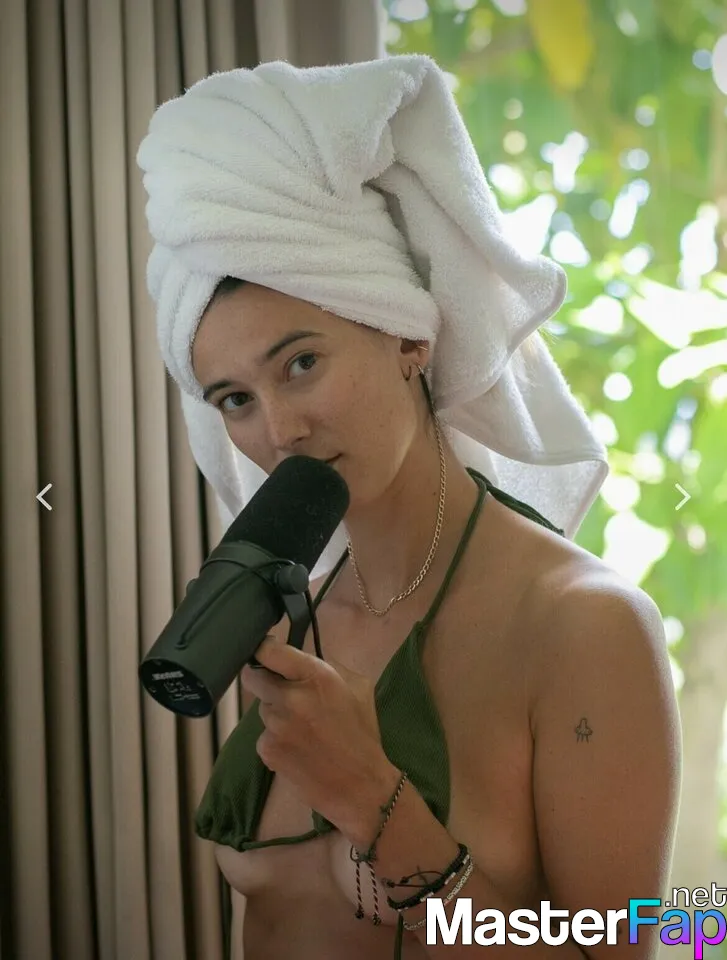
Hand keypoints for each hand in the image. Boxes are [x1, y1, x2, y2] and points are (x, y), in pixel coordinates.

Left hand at [240, 635, 399, 841]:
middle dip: (264, 680)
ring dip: (275, 711)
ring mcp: (275, 725)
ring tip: (301, 728)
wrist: (360, 785)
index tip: (266, 652)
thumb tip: (299, 660)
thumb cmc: (362, 733)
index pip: (270, 651)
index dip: (263, 649)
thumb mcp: (358, 687)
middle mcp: (291, 697)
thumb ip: (327, 667)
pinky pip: (263, 734)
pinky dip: (275, 738)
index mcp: (316, 676)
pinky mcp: (267, 749)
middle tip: (281, 690)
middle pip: (253, 677)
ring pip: (262, 707)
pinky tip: (297, 748)